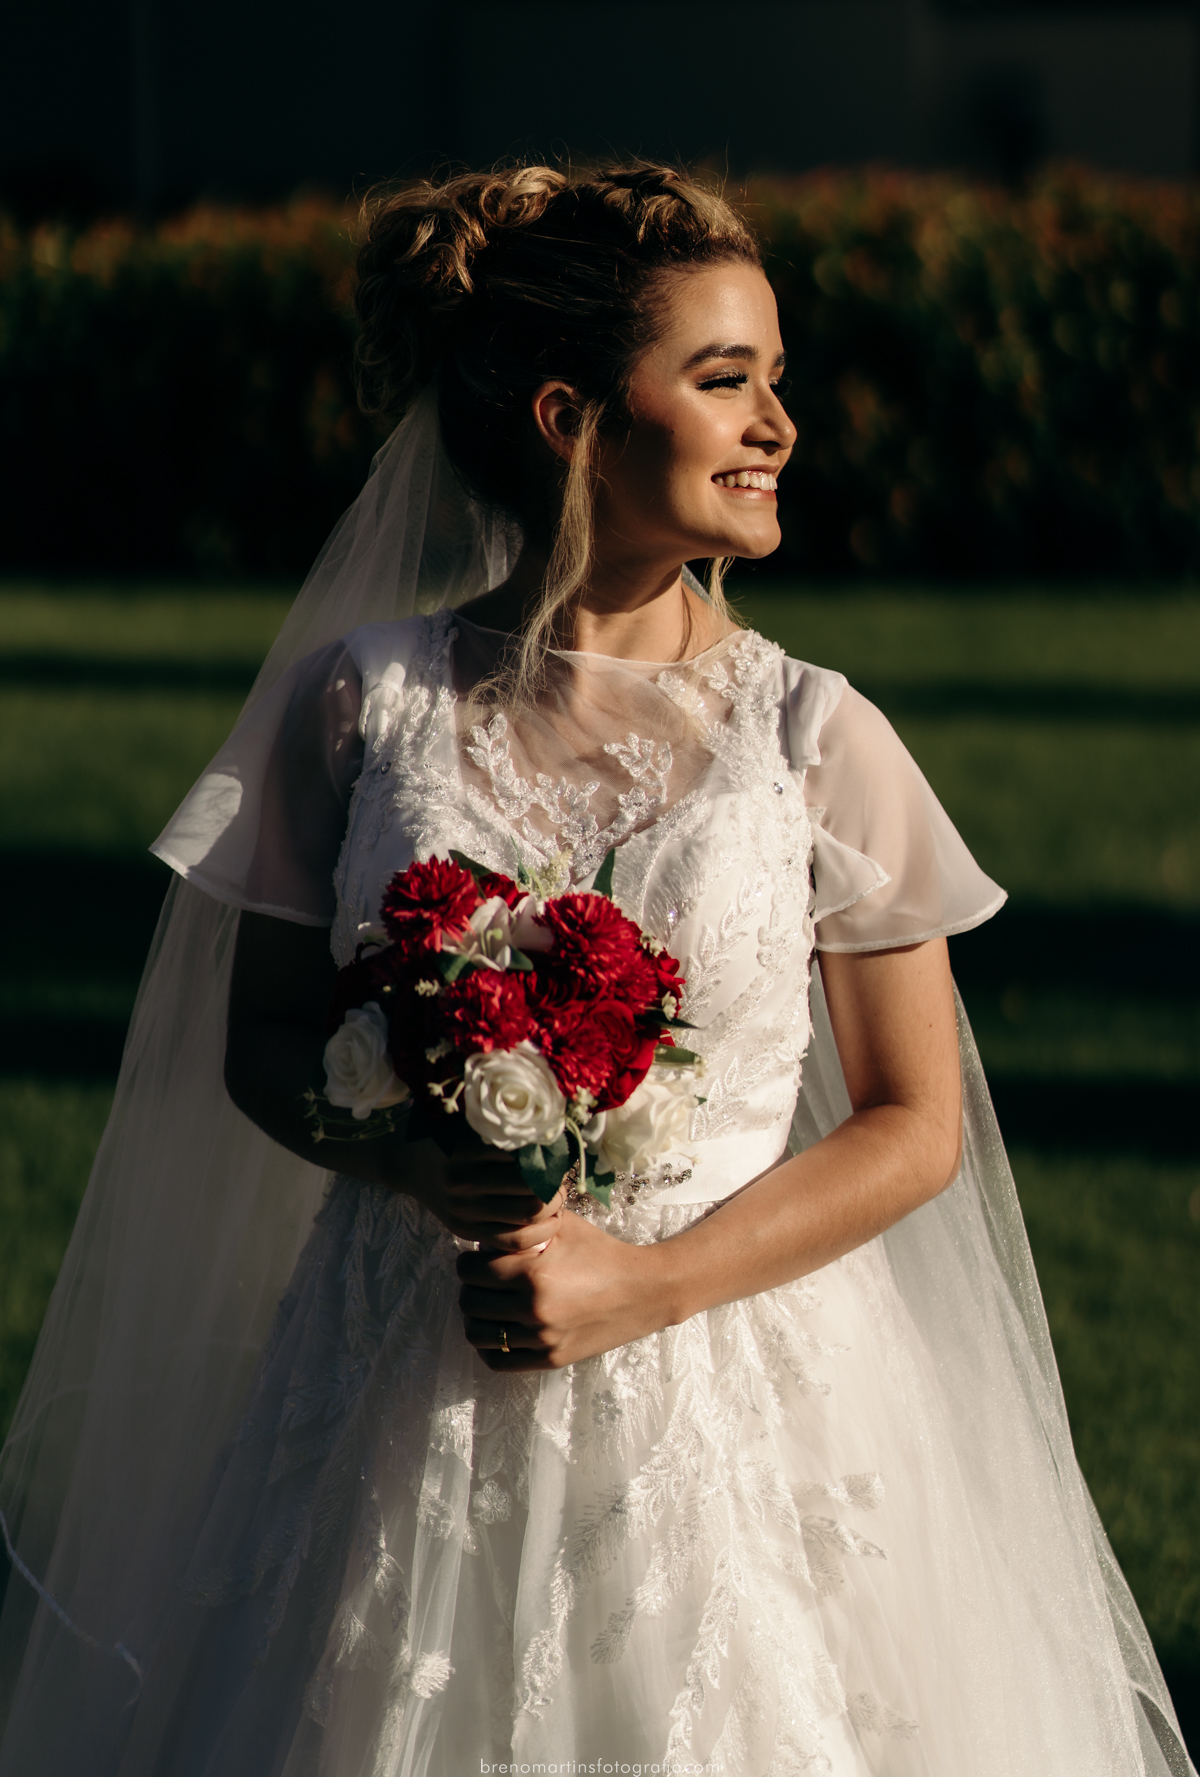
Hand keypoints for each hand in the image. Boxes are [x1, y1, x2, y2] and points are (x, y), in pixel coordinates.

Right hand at [392, 1126, 564, 1252]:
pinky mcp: (464, 1229)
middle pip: (531, 1187)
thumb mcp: (467, 1116)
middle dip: (556, 1183)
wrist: (407, 1163)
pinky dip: (540, 1233)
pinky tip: (550, 1220)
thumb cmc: (445, 1132)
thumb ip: (502, 1119)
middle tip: (562, 1176)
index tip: (559, 1152)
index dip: (551, 1155)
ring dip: (553, 1207)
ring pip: (527, 1215)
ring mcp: (462, 1209)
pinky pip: (512, 1241)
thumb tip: (551, 1125)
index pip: (527, 1154)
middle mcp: (462, 1180)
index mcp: (465, 1146)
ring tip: (558, 1196)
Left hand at [455, 1207, 663, 1369]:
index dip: (468, 1261)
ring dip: (476, 1318)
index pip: (471, 1271)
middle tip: (480, 1280)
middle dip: (470, 1287)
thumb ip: (525, 1221)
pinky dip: (490, 1347)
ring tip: (487, 1305)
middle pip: (470, 1302)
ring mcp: (542, 1339)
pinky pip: (499, 1361)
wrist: (644, 1290)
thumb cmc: (603, 1252)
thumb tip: (490, 1218)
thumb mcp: (565, 1226)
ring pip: (478, 1335)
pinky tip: (499, 1330)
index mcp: (533, 1274)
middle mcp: (534, 1309)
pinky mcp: (551, 1358)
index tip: (475, 1258)